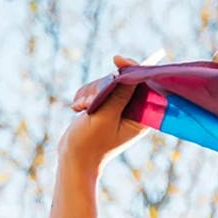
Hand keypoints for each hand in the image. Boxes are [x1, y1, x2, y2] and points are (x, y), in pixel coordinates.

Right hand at [58, 52, 157, 167]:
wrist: (73, 158)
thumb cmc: (90, 143)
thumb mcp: (105, 117)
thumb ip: (118, 95)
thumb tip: (129, 75)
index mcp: (141, 117)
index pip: (144, 85)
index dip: (132, 70)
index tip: (117, 60)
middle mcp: (133, 111)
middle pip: (121, 81)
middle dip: (101, 87)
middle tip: (88, 103)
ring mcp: (118, 108)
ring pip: (106, 83)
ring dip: (90, 92)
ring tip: (81, 108)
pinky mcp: (105, 107)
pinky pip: (95, 89)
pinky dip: (85, 95)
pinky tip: (78, 108)